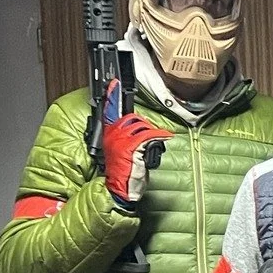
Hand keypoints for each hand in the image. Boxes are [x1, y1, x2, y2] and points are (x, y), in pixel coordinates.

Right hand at [99, 79, 165, 206]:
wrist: (120, 188)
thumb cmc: (122, 172)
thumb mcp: (119, 151)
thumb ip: (122, 137)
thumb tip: (134, 128)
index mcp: (108, 134)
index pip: (109, 110)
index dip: (112, 97)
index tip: (113, 84)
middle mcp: (113, 134)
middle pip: (131, 118)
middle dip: (143, 126)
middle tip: (147, 137)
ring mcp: (122, 140)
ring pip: (141, 126)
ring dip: (151, 134)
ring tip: (152, 144)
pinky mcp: (132, 146)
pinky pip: (149, 135)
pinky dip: (159, 136)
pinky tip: (164, 138)